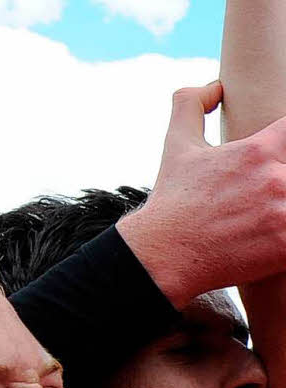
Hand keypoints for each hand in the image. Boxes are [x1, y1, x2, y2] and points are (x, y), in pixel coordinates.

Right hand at [117, 81, 285, 307]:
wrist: (160, 255)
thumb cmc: (170, 202)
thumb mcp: (175, 147)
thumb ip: (191, 105)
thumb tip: (215, 86)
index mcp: (257, 151)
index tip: (277, 157)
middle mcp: (274, 178)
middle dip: (283, 182)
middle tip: (272, 191)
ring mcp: (282, 213)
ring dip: (285, 207)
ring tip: (271, 215)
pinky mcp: (284, 246)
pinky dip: (285, 239)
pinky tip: (273, 238)